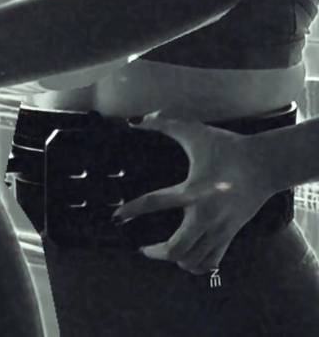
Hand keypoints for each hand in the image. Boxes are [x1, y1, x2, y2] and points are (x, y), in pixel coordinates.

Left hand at [112, 111, 274, 273]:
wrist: (267, 163)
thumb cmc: (229, 147)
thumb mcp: (195, 132)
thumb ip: (164, 124)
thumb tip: (135, 119)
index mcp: (192, 191)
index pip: (154, 203)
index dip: (132, 210)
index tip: (117, 217)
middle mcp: (205, 215)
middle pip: (176, 249)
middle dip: (156, 253)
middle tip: (144, 248)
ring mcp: (220, 228)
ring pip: (194, 260)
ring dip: (176, 261)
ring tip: (164, 253)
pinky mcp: (231, 233)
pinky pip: (213, 260)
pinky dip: (198, 264)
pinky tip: (188, 258)